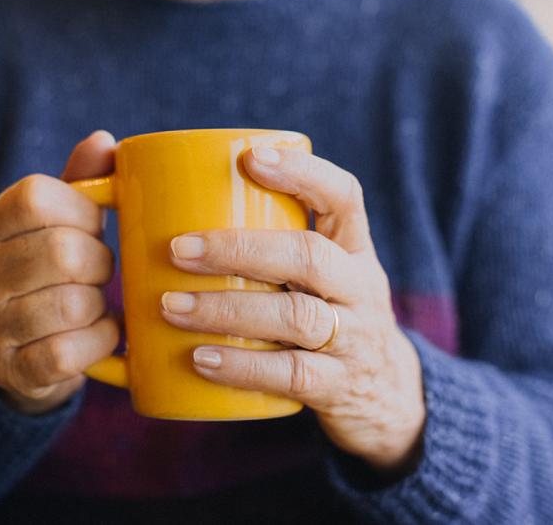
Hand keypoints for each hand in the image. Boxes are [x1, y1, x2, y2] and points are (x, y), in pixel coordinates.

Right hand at [0, 131, 118, 414]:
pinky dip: (99, 342)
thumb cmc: (49, 274)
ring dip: (100, 306)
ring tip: (97, 304)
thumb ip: (80, 183)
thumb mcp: (58, 224)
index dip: (82, 209)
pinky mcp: (11, 369)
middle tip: (101, 272)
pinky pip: (67, 353)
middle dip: (100, 263)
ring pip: (70, 305)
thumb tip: (105, 141)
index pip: (35, 197)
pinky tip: (99, 335)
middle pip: (63, 253)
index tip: (94, 225)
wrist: (17, 354)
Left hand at [161, 147, 425, 473]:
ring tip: (171, 306)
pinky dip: (242, 366)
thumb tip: (167, 212)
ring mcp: (354, 339)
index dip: (302, 173)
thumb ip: (270, 246)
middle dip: (238, 249)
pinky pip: (292, 375)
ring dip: (226, 309)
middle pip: (308, 256)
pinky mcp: (338, 386)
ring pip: (296, 316)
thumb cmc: (324, 316)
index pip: (344, 196)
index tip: (250, 158)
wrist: (384, 395)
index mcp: (353, 248)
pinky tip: (200, 358)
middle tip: (177, 248)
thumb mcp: (319, 275)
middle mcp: (361, 288)